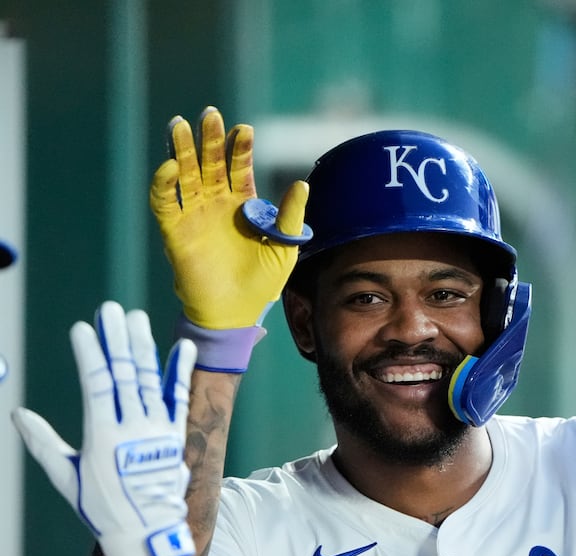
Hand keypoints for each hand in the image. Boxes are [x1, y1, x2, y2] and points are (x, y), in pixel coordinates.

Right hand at [12, 301, 197, 555]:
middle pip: (124, 374)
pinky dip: (180, 371)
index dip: (90, 354)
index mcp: (103, 436)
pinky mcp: (176, 434)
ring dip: (143, 347)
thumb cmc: (102, 507)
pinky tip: (183, 346)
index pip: (96, 384)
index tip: (82, 328)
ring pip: (150, 380)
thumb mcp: (66, 477)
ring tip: (136, 318)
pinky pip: (179, 397)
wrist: (146, 532)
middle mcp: (133, 428)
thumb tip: (17, 413)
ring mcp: (158, 429)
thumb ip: (44, 443)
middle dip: (117, 339)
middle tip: (111, 309)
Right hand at [150, 106, 308, 329]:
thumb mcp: (284, 247)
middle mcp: (215, 203)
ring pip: (184, 175)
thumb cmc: (261, 282)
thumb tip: (303, 184)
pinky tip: (169, 167)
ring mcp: (194, 215)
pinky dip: (163, 184)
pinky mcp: (175, 232)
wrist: (235, 313)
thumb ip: (290, 217)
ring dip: (181, 151)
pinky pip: (165, 204)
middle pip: (208, 163)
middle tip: (209, 115)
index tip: (244, 130)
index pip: (238, 167)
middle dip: (208, 139)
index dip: (239, 148)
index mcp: (242, 203)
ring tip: (180, 125)